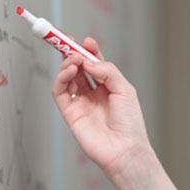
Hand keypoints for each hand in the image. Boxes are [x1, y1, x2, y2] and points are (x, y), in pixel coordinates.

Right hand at [52, 37, 154, 184]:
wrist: (124, 149)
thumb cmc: (130, 124)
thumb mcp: (125, 89)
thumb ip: (107, 71)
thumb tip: (88, 61)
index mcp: (109, 88)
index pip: (95, 65)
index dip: (89, 51)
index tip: (85, 40)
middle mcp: (93, 94)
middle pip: (78, 69)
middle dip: (73, 53)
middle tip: (70, 43)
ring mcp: (81, 103)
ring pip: (67, 77)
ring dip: (68, 64)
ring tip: (75, 60)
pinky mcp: (69, 113)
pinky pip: (59, 92)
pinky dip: (61, 78)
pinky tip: (70, 71)